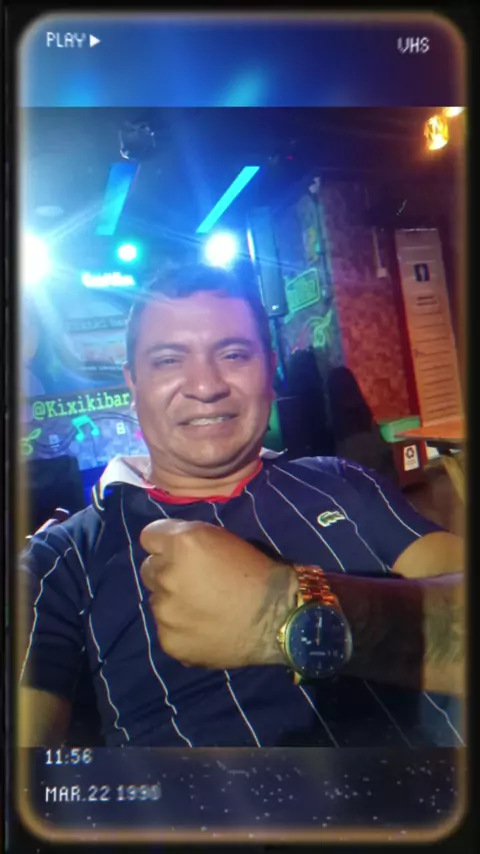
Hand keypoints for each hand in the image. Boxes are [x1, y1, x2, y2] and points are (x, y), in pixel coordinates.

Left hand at [140, 520, 297, 669]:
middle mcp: (166, 574)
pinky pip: (166, 628)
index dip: (166, 544)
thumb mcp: (223, 539)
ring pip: (157, 600)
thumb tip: (169, 551)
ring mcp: (164, 610)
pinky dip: (181, 629)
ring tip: (204, 610)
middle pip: (149, 568)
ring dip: (174, 601)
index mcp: (181, 543)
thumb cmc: (257, 572)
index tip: (180, 553)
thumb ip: (189, 540)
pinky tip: (205, 630)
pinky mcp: (168, 640)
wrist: (277, 618)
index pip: (149, 536)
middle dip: (168, 572)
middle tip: (195, 582)